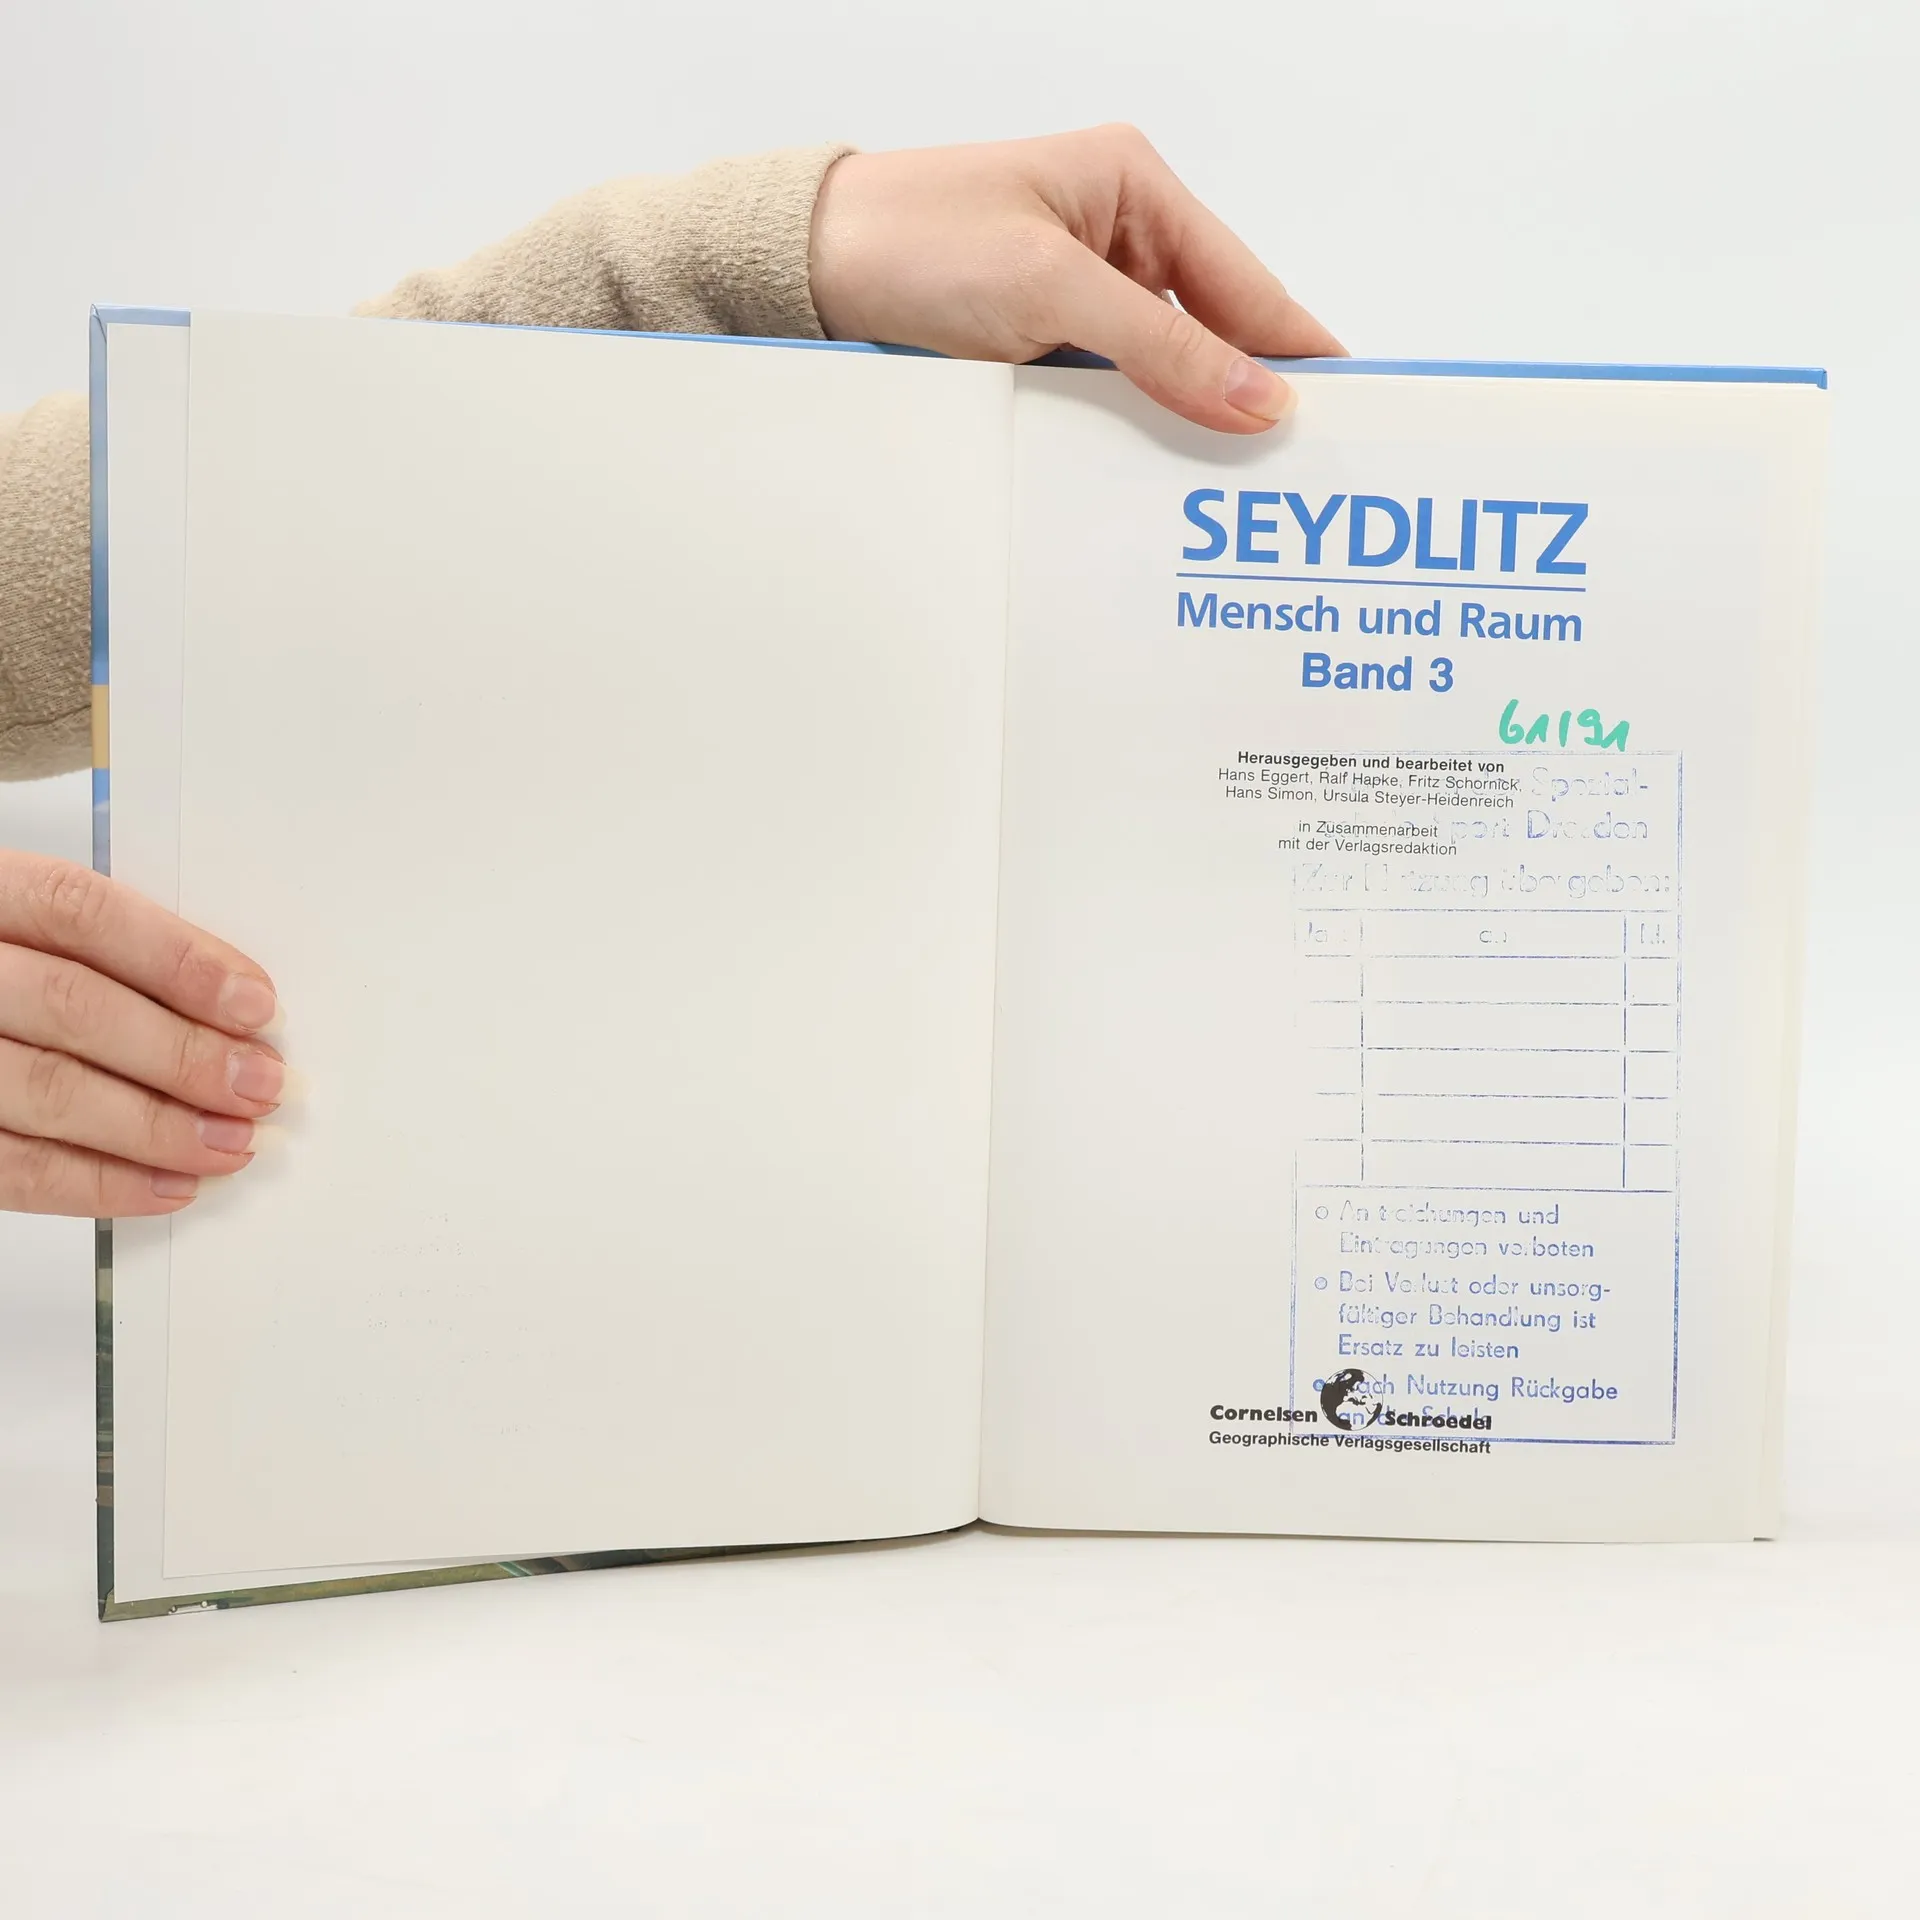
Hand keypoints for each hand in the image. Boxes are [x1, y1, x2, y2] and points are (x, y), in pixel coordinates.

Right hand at [0, 852, 282, 1214]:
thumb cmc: (13, 972)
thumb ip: (117, 958)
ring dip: (159, 1127)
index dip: (178, 960)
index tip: (254, 1004)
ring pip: (52, 1091)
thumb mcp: (42, 933)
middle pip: (74, 1007)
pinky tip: (170, 1183)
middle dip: (184, 1054)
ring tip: (229, 1141)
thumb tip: (232, 1011)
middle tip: (258, 1084)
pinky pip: (18, 1169)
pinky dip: (103, 1183)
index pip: (81, 916)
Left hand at [808, 125, 1344, 432]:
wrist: (802, 271)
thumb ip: (1161, 348)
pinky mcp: (1038, 344)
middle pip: (1212, 333)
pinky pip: (1107, 395)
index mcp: (1133, 189)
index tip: (1352, 411)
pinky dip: (1128, 433)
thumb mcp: (1050, 289)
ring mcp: (1076, 296)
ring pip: (1160, 374)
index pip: (1246, 284)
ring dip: (1183, 426)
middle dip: (1246, 400)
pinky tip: (1149, 478)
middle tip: (1293, 478)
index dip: (1298, 352)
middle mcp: (1115, 238)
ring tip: (1230, 493)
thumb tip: (1259, 399)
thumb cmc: (911, 242)